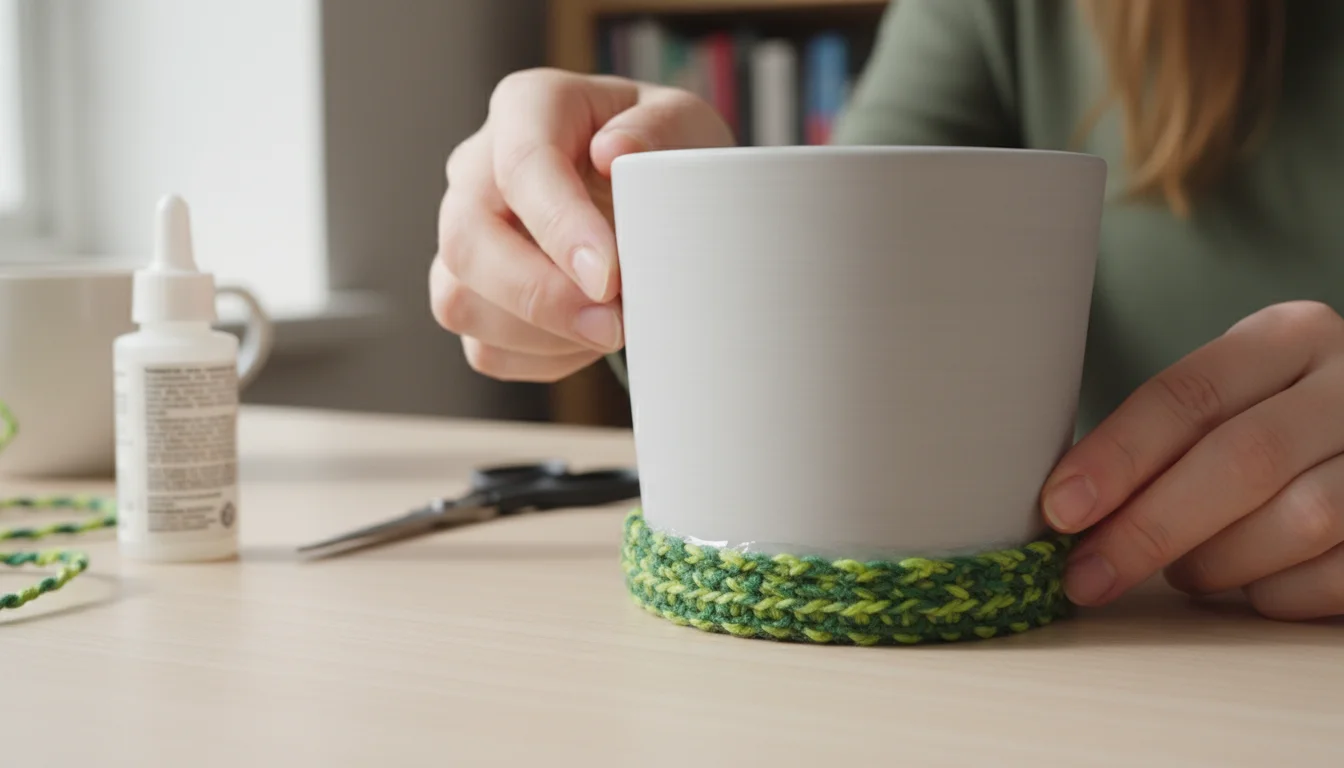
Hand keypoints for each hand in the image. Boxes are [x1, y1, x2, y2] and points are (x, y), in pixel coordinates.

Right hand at [431, 68, 732, 380]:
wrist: (658, 198)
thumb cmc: (664, 154)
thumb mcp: (684, 125)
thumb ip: (659, 131)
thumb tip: (613, 152)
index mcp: (528, 108)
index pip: (521, 165)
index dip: (560, 228)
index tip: (609, 278)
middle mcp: (478, 170)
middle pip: (468, 241)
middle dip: (541, 297)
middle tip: (614, 325)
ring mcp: (466, 238)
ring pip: (461, 302)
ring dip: (544, 335)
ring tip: (614, 328)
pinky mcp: (472, 297)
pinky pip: (485, 348)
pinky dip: (544, 359)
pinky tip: (591, 339)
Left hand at [1042, 301, 1343, 619]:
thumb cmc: (1272, 421)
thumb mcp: (1230, 399)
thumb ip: (1163, 437)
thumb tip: (1068, 508)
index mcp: (1290, 337)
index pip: (1189, 394)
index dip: (1118, 456)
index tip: (1060, 508)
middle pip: (1241, 459)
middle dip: (1150, 526)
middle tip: (1088, 575)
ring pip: (1298, 522)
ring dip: (1218, 562)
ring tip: (1184, 571)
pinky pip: (1335, 576)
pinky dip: (1276, 593)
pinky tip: (1252, 585)